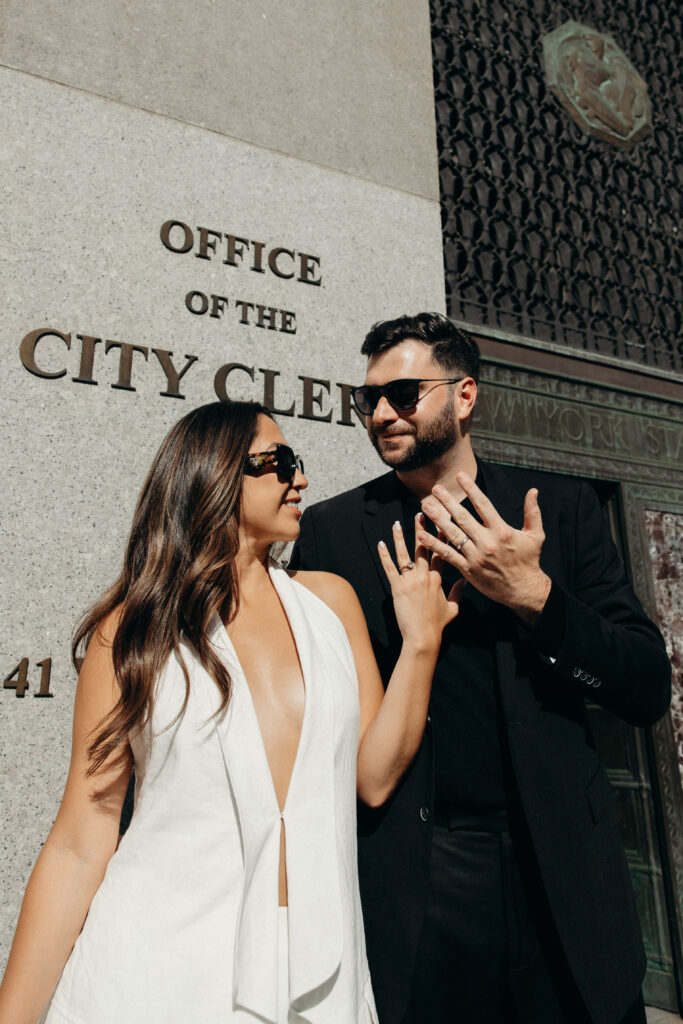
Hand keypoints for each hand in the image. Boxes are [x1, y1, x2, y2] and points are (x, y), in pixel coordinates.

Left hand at [378, 514, 462, 648]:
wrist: (423, 637)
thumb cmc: (437, 625)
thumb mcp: (453, 609)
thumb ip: (458, 593)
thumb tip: (465, 581)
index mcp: (439, 580)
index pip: (441, 553)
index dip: (441, 537)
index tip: (442, 522)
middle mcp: (425, 576)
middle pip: (423, 548)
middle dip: (422, 529)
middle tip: (421, 513)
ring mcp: (411, 581)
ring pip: (405, 554)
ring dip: (400, 537)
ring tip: (397, 523)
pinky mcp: (397, 588)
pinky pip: (390, 568)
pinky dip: (384, 555)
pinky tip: (380, 544)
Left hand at [418, 472, 550, 624]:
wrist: (523, 590)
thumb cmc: (529, 561)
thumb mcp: (536, 535)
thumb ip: (533, 512)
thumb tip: (533, 491)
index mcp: (502, 531)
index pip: (483, 505)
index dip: (470, 489)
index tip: (459, 476)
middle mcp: (487, 542)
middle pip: (463, 518)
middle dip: (447, 501)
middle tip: (435, 488)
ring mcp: (475, 556)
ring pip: (452, 534)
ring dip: (437, 519)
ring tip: (425, 506)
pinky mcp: (468, 569)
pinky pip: (448, 555)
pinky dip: (434, 545)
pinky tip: (422, 534)